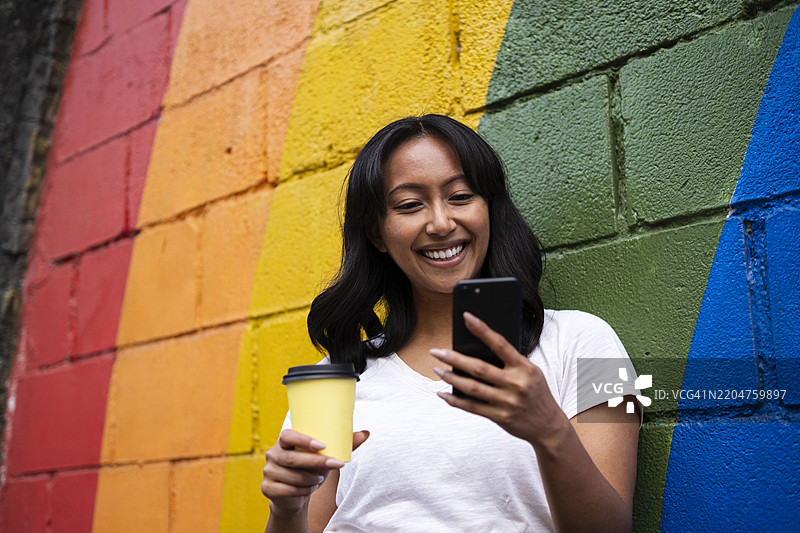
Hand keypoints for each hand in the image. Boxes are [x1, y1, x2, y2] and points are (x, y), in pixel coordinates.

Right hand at [261, 429, 369, 516]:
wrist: (295, 494)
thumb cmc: (311, 469)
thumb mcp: (326, 456)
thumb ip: (343, 444)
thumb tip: (366, 433)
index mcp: (284, 441)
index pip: (288, 435)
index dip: (303, 440)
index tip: (322, 445)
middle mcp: (273, 454)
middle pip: (292, 458)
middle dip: (315, 463)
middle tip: (334, 465)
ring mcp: (268, 471)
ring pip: (292, 477)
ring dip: (310, 480)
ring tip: (319, 479)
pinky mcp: (267, 488)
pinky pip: (286, 491)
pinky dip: (301, 492)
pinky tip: (307, 489)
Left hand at [431, 312, 567, 446]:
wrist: (549, 426)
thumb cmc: (536, 392)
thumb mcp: (530, 372)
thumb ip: (509, 362)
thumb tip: (477, 350)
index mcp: (524, 367)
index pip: (500, 344)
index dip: (482, 329)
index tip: (466, 317)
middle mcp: (516, 384)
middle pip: (479, 368)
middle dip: (454, 359)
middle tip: (436, 351)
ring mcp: (507, 402)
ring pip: (472, 388)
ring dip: (451, 378)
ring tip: (437, 369)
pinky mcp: (500, 417)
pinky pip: (472, 407)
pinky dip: (455, 400)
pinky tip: (443, 393)